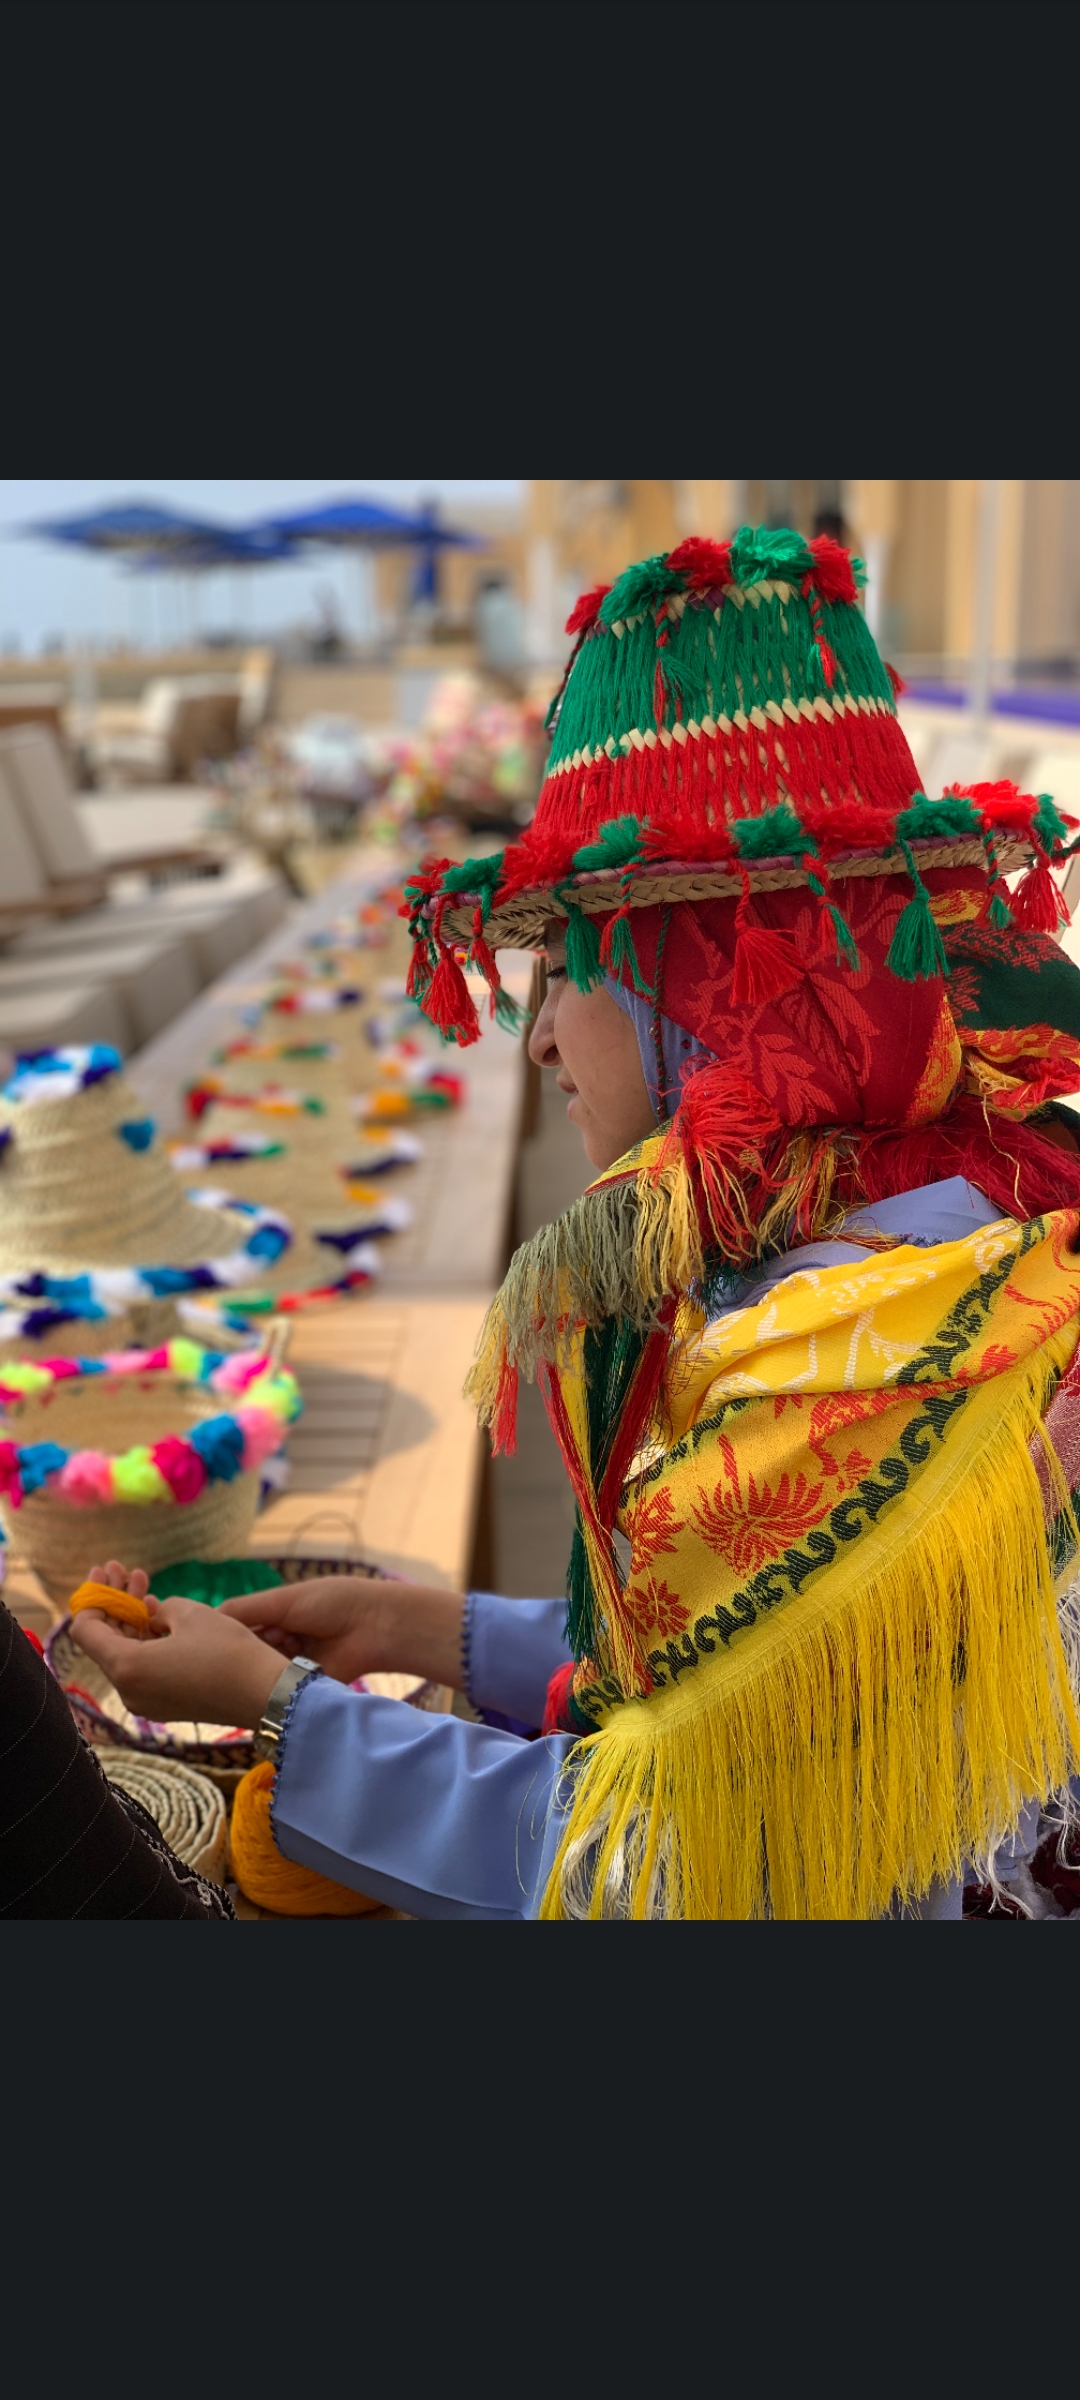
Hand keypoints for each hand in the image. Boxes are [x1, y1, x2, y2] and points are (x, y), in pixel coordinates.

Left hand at [70, 1558, 283, 1730]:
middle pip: (105, 1642)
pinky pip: (144, 1669)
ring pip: (126, 1655)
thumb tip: (154, 1616)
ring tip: (145, 1586)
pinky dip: (145, 1642)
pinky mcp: (166, 1705)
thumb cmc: (227, 1651)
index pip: (85, 1630)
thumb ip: (159, 1608)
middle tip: (125, 1571)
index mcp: (127, 1668)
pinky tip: (160, 1615)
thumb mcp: (189, 1613)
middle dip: (114, 1604)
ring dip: (132, 1620)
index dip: (93, 1597)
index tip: (105, 1573)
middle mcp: (129, 1691)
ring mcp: (147, 1701)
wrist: (265, 1694)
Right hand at [220, 1575, 465, 1689]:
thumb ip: (244, 1610)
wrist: (375, 1627)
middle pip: (243, 1651)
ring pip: (257, 1670)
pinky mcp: (299, 1687)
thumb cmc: (331, 1603)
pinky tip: (269, 1679)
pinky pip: (276, 1687)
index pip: (234, 1627)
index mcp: (272, 1616)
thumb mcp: (283, 1601)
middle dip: (243, 1651)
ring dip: (260, 1665)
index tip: (206, 1638)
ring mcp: (287, 1666)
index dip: (222, 1633)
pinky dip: (272, 1683)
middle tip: (245, 1648)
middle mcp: (277, 1641)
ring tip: (268, 1658)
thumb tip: (204, 1619)